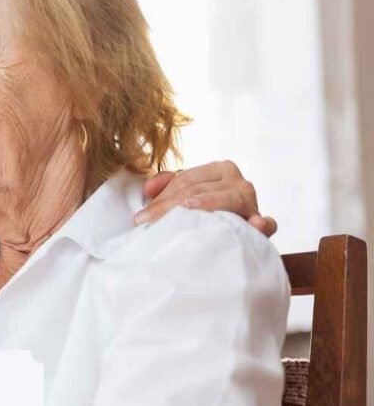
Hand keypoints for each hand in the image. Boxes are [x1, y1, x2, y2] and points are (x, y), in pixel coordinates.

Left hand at [138, 160, 276, 236]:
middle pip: (198, 190)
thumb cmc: (207, 213)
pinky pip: (265, 223)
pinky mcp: (263, 223)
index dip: (161, 198)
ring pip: (224, 200)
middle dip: (170, 207)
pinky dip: (261, 224)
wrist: (236, 236)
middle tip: (147, 223)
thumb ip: (168, 185)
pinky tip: (255, 225)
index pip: (186, 180)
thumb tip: (148, 189)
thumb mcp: (188, 195)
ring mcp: (252, 201)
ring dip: (206, 205)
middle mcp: (238, 181)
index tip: (140, 218)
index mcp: (220, 169)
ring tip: (188, 208)